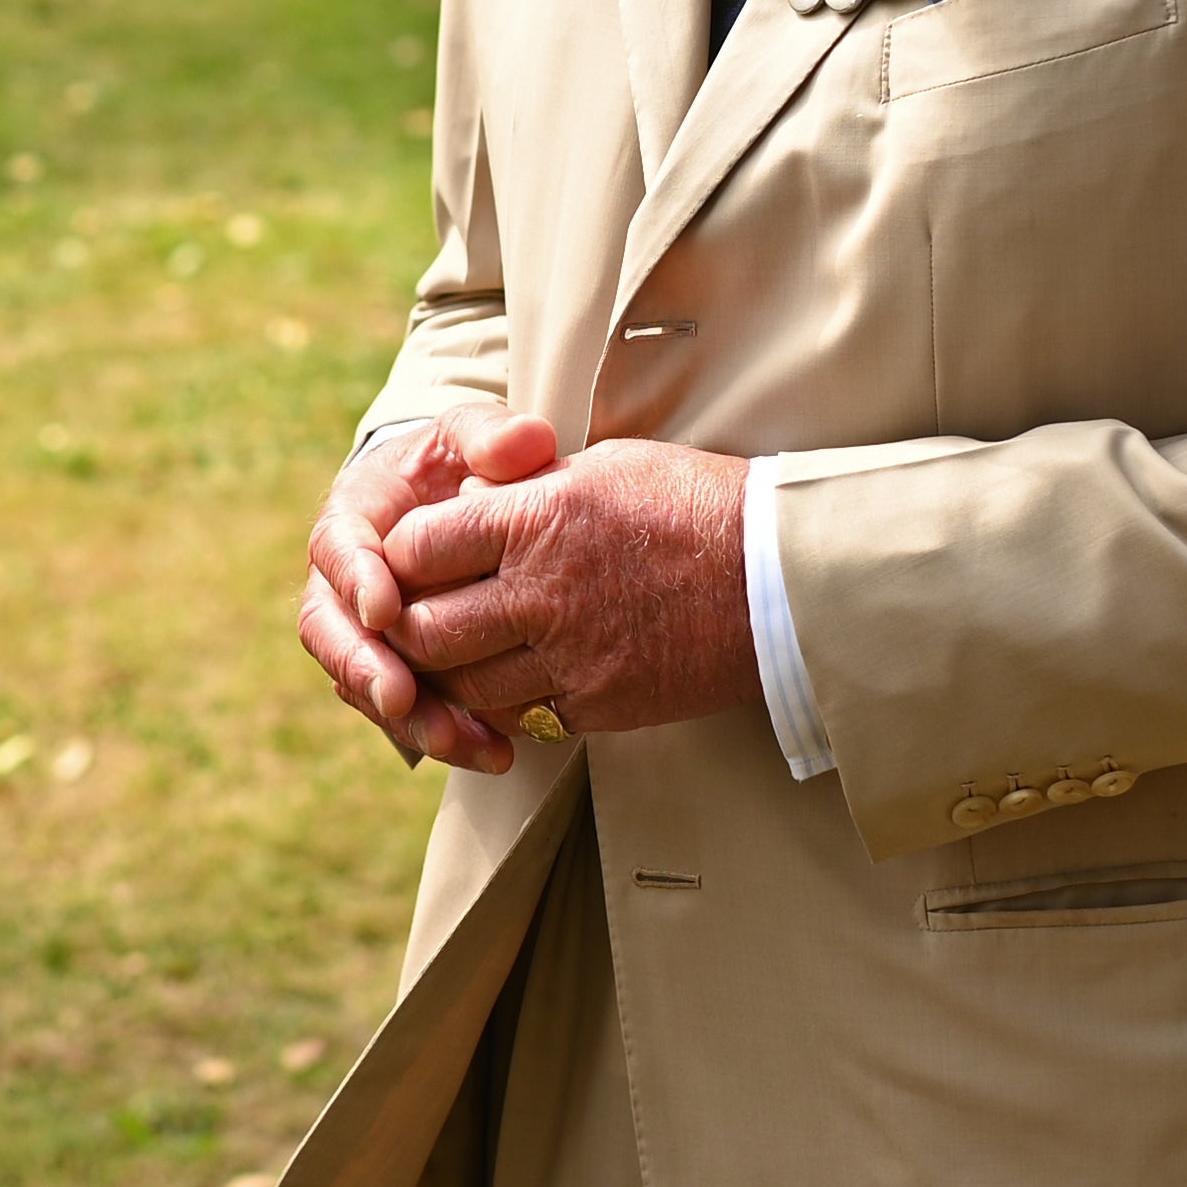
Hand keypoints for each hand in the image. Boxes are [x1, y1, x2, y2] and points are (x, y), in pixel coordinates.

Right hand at [298, 407, 553, 771]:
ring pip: (358, 681)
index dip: (355, 580)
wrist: (457, 503)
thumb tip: (524, 445)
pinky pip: (400, 710)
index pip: (338, 548)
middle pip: (328, 630)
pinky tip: (490, 752)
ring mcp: (362, 632)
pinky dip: (437, 733)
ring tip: (455, 742)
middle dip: (362, 667)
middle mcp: (343, 581)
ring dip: (403, 717)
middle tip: (400, 697)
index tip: (385, 609)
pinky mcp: (394, 669)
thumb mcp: (473, 436)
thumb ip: (492, 433)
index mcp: (354, 518)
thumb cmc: (462, 464)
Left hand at [377, 438, 758, 760]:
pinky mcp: (602, 704)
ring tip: (463, 656)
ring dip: (453, 674)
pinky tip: (515, 685)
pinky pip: (522, 719)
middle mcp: (541, 591)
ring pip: (465, 686)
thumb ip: (523, 489)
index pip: (415, 546)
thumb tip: (461, 500)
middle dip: (409, 627)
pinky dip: (505, 708)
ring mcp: (570, 655)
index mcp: (534, 517)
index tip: (414, 558)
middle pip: (423, 629)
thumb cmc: (695, 504)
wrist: (785, 576)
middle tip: (418, 620)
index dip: (401, 555)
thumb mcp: (601, 467)